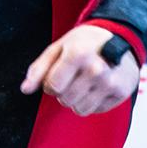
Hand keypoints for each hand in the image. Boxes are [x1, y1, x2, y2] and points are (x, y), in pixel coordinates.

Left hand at [20, 24, 139, 114]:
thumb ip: (39, 68)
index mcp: (78, 54)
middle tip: (73, 75)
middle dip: (63, 91)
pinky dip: (92, 101)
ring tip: (84, 82)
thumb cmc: (84, 42)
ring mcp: (111, 83)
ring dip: (76, 99)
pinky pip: (95, 110)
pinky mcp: (121, 93)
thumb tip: (25, 89)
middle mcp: (97, 69)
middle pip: (65, 99)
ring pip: (80, 109)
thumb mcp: (58, 47)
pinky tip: (96, 86)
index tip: (58, 73)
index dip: (50, 83)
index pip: (53, 86)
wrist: (121, 36)